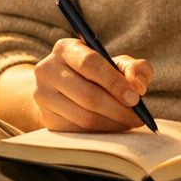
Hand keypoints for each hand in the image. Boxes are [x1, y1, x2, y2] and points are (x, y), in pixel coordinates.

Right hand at [33, 38, 153, 131]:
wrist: (63, 87)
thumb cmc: (96, 73)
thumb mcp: (116, 63)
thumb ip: (135, 68)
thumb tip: (137, 86)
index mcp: (65, 49)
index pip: (90, 64)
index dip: (115, 82)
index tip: (135, 98)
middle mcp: (47, 69)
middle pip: (88, 95)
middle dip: (118, 109)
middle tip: (138, 118)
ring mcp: (43, 95)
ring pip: (83, 117)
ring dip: (112, 124)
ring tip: (128, 123)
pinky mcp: (46, 117)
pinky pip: (78, 131)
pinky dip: (100, 132)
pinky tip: (112, 127)